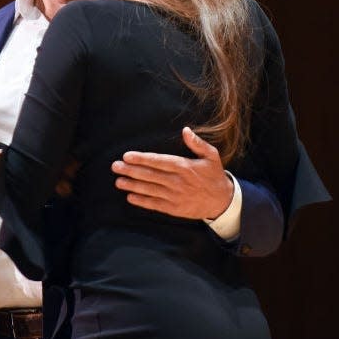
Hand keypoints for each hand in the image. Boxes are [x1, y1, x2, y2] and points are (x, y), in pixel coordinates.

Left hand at [111, 127, 233, 219]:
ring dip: (133, 185)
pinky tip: (130, 197)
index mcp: (185, 167)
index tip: (127, 156)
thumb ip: (197, 143)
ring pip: (150, 190)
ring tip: (118, 181)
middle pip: (150, 175)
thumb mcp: (211, 156)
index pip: (159, 161)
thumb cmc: (214, 175)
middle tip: (115, 166)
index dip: (142, 159)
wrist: (223, 201)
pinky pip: (155, 204)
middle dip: (131, 171)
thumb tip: (185, 130)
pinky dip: (142, 202)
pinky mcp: (175, 208)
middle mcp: (178, 182)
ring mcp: (176, 196)